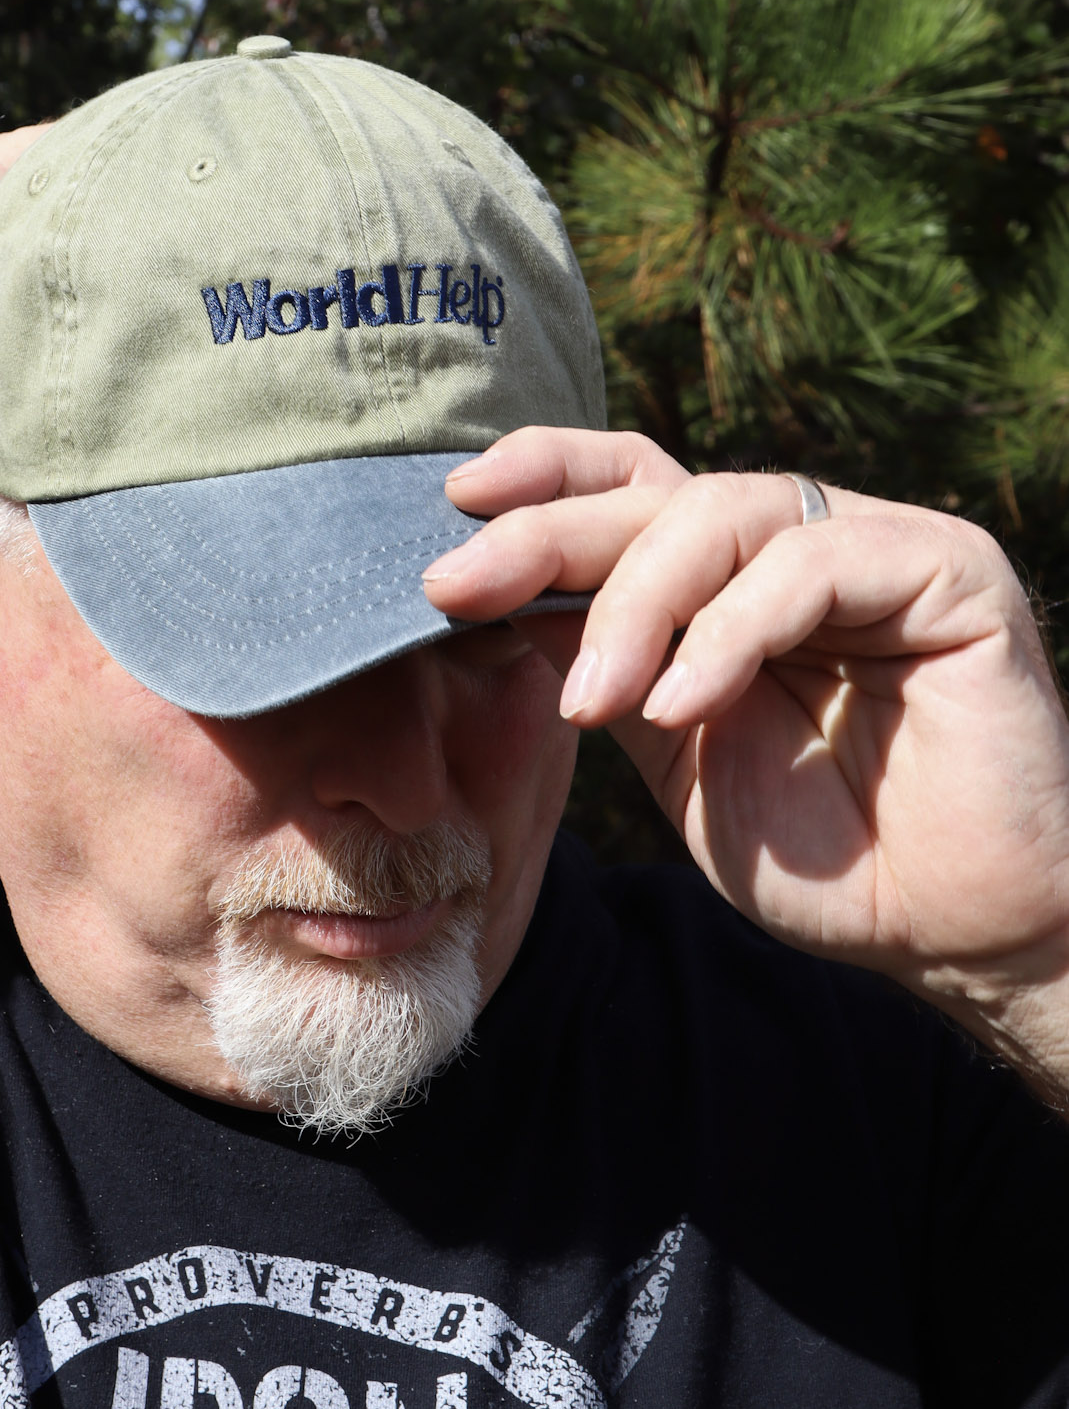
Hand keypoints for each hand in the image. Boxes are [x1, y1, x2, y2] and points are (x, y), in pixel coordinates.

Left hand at [423, 428, 1068, 1096]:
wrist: (956, 934)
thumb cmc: (827, 855)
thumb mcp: (675, 752)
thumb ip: (605, 666)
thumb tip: (489, 591)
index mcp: (737, 576)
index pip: (633, 482)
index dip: (545, 474)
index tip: (453, 504)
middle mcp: (803, 541)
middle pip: (657, 491)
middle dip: (547, 535)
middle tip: (458, 587)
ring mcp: (877, 545)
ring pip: (722, 513)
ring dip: (635, 603)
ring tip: (591, 703)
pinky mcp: (948, 570)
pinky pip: (811, 566)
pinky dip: (729, 631)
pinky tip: (678, 705)